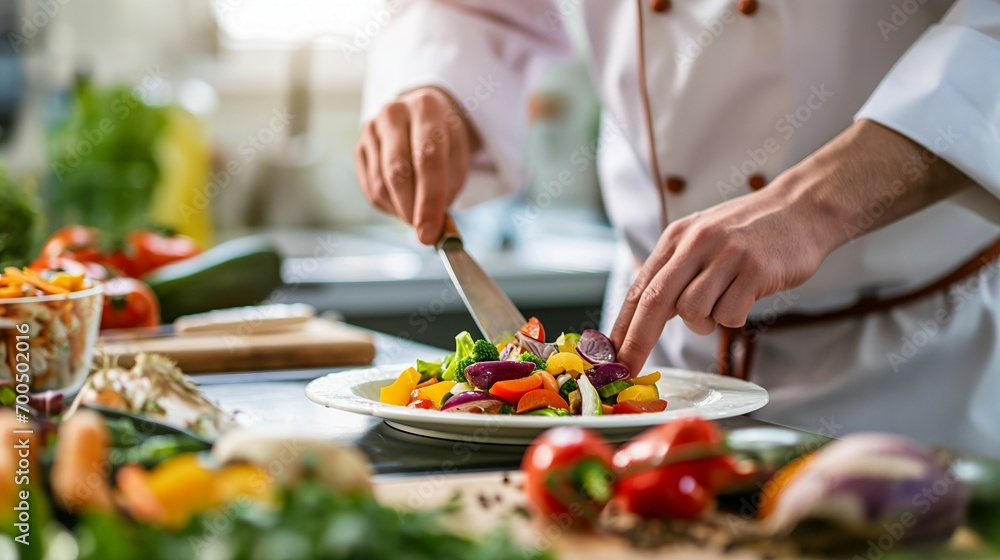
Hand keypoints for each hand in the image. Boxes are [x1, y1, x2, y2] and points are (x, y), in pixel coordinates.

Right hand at [355, 87, 481, 243]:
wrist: (421, 115)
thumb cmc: (444, 139)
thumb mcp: (459, 154)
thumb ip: (449, 187)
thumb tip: (433, 225)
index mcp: (426, 108)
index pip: (426, 159)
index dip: (429, 199)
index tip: (430, 231)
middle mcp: (394, 113)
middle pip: (398, 172)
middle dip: (412, 210)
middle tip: (425, 233)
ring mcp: (371, 129)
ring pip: (381, 184)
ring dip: (400, 210)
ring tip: (418, 215)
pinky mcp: (359, 147)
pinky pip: (370, 188)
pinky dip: (389, 206)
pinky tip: (403, 205)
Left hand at [610, 178, 829, 373]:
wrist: (801, 208)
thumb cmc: (750, 232)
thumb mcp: (702, 238)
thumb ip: (675, 271)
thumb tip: (644, 315)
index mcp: (677, 238)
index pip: (639, 288)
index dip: (621, 326)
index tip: (611, 356)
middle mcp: (696, 242)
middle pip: (654, 301)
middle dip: (638, 341)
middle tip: (629, 368)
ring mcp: (725, 255)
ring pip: (693, 312)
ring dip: (704, 323)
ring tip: (724, 302)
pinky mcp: (755, 270)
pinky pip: (730, 315)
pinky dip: (734, 316)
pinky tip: (747, 296)